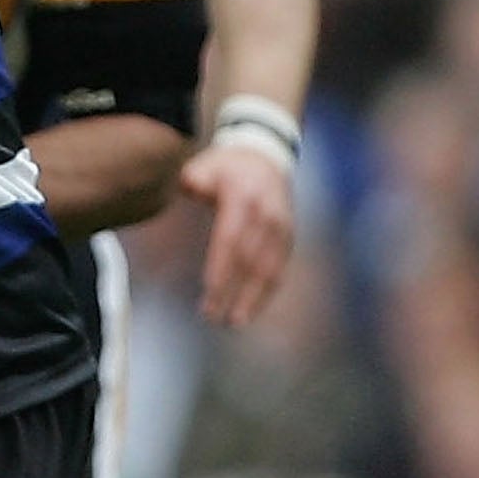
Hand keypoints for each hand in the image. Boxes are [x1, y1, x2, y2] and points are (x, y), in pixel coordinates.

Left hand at [178, 137, 294, 325]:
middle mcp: (267, 213)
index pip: (231, 236)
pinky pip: (279, 268)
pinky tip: (251, 310)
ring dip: (252, 298)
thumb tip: (190, 187)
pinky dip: (266, 291)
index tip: (210, 290)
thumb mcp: (204, 165)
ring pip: (269, 267)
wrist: (265, 156)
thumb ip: (194, 179)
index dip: (222, 265)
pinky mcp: (288, 237)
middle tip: (213, 316)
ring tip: (235, 322)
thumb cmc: (224, 167)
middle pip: (249, 258)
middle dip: (232, 289)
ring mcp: (282, 226)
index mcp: (244, 196)